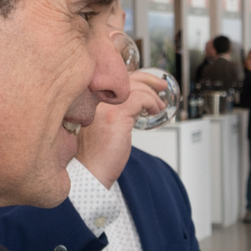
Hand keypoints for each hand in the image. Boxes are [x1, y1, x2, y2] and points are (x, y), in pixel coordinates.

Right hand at [75, 70, 166, 187]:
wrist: (89, 173)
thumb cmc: (95, 156)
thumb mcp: (105, 127)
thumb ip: (117, 112)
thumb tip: (136, 106)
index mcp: (90, 100)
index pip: (115, 79)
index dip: (135, 78)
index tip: (149, 83)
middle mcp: (94, 99)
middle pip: (125, 78)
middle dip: (148, 80)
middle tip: (161, 86)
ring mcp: (104, 106)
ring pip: (135, 87)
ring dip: (152, 95)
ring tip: (159, 106)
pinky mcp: (116, 116)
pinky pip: (140, 99)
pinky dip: (152, 102)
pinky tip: (154, 111)